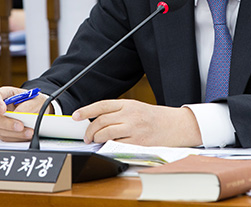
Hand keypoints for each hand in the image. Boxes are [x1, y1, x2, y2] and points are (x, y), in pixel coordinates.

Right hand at [0, 86, 52, 141]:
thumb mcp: (36, 100)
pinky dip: (17, 137)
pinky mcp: (4, 132)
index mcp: (5, 94)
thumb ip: (27, 106)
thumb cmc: (36, 103)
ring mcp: (0, 121)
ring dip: (15, 133)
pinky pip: (6, 137)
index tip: (3, 110)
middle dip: (7, 123)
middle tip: (20, 126)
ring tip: (29, 132)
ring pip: (0, 129)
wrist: (41, 113)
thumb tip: (18, 114)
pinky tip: (27, 135)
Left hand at [72, 99, 201, 146]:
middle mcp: (130, 115)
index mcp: (128, 104)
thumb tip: (97, 120)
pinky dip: (109, 147)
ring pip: (106, 133)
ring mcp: (134, 129)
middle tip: (87, 136)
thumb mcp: (136, 108)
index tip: (75, 116)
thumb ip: (118, 112)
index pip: (102, 105)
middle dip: (90, 130)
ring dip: (97, 138)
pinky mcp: (138, 143)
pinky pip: (117, 145)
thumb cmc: (155, 118)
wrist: (175, 125)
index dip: (86, 110)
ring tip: (95, 141)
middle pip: (101, 121)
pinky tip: (107, 147)